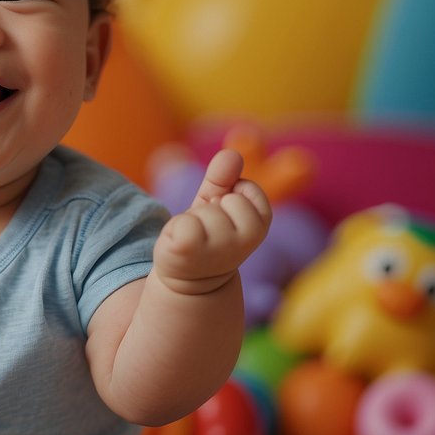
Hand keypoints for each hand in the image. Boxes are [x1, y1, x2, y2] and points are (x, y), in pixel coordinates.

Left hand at [153, 148, 271, 294]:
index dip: (229, 197)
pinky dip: (174, 229)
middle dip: (208, 209)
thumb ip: (224, 178)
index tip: (224, 216)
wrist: (188, 280)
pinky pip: (180, 222)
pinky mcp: (186, 250)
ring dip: (190, 220)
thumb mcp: (218, 204)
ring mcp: (217, 249)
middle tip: (205, 231)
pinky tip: (180, 245)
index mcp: (260, 225)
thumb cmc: (206, 236)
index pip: (245, 187)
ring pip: (201, 211)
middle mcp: (245, 241)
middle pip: (222, 198)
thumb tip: (231, 153)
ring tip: (193, 239)